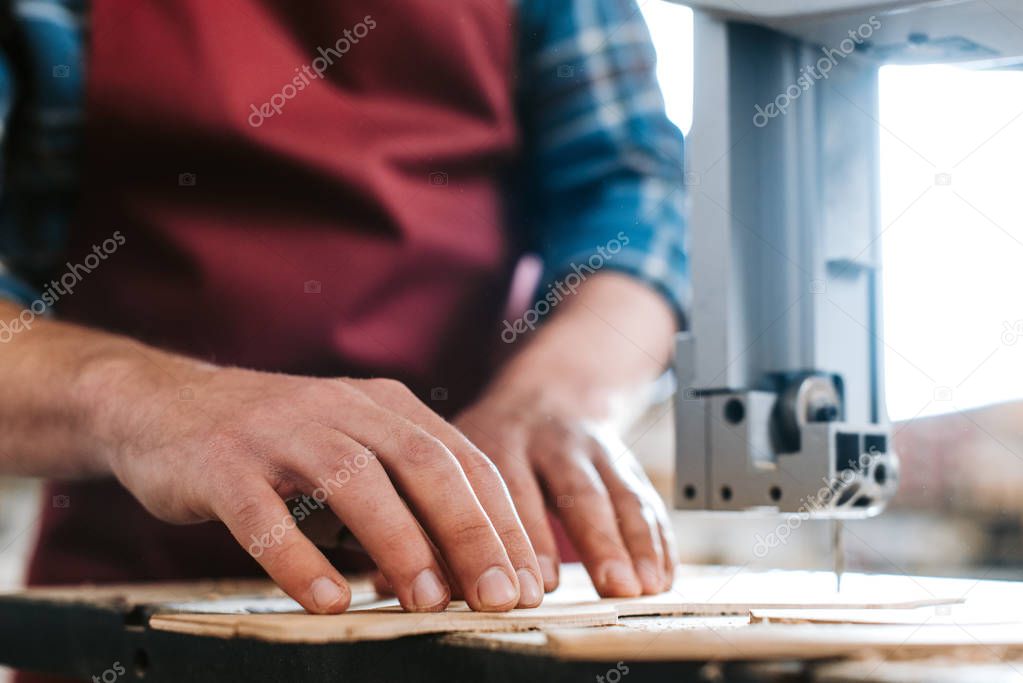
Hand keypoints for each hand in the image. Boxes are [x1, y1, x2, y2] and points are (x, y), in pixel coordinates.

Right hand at [94, 362, 542, 613]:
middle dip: (469, 531)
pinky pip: (264, 513)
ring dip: (398, 543)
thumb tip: (464, 571)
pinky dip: (297, 558)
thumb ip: (402, 498)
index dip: (502, 520)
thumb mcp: (350, 453)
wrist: (164, 405)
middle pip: (422, 462)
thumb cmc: (276, 445)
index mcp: (383, 405)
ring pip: (353, 479)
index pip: (462, 458)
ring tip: (428, 602)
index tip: (530, 581)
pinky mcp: (222, 462)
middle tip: (500, 597)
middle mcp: (340, 407)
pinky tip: (326, 600)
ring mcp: (279, 431)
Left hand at [454, 380, 677, 596]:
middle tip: (611, 588)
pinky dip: (657, 538)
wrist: (545, 391)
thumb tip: (407, 584)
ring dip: (635, 542)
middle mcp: (549, 440)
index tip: (535, 588)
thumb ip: (435, 514)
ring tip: (643, 588)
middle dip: (596, 541)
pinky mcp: (623, 460)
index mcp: (499, 439)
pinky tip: (663, 576)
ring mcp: (593, 448)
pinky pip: (644, 497)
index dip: (527, 539)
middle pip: (577, 490)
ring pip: (618, 493)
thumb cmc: (486, 445)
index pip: (513, 490)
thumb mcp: (455, 457)